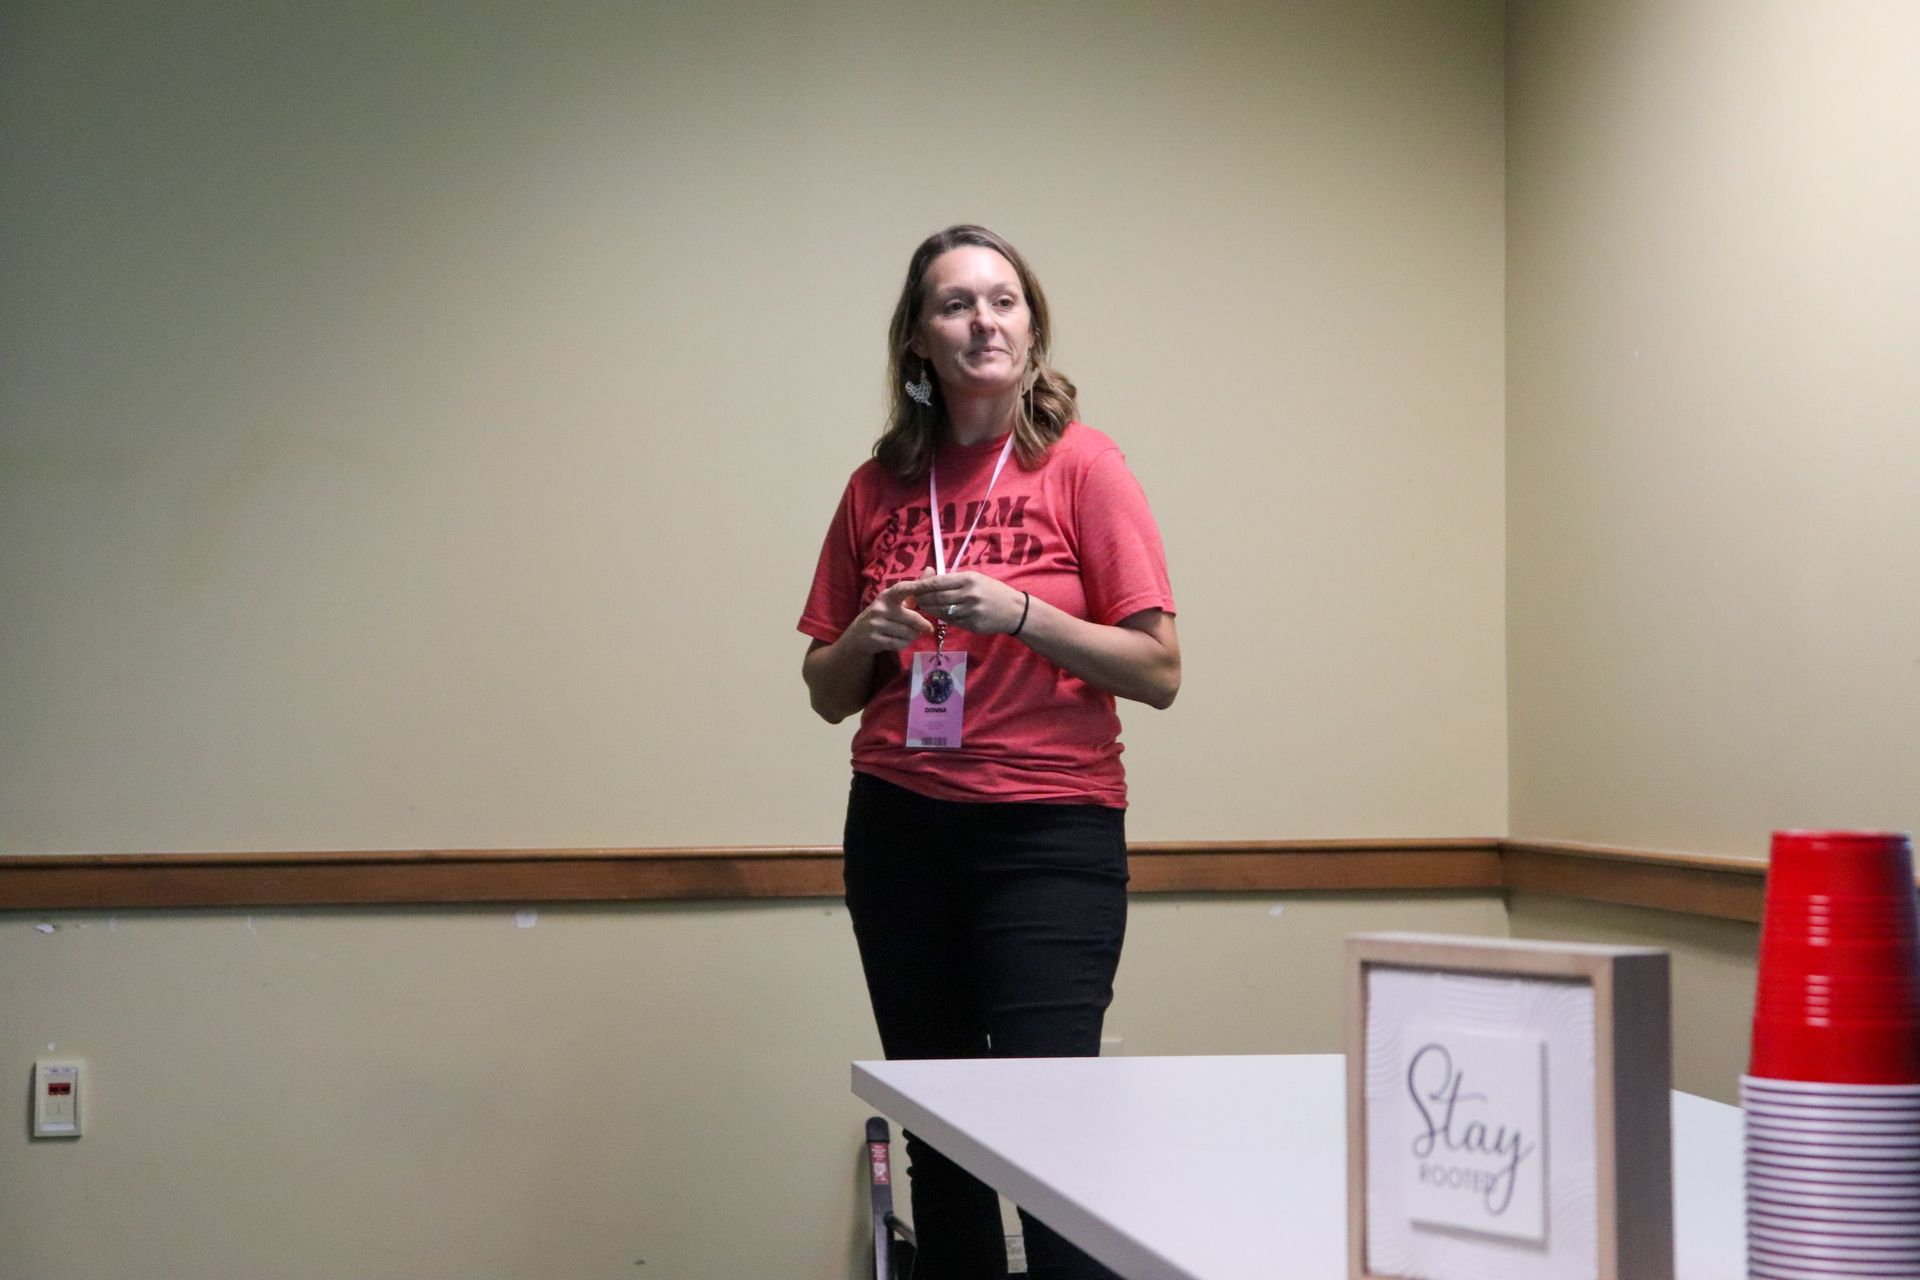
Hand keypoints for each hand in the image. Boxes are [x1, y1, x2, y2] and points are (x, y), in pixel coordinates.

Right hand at [843, 576, 936, 653]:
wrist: (858, 635)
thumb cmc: (883, 615)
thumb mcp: (896, 600)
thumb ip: (915, 588)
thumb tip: (931, 569)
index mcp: (887, 595)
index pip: (903, 589)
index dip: (917, 587)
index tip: (930, 585)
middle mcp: (880, 607)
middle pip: (913, 618)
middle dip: (922, 625)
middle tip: (927, 628)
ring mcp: (876, 624)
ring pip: (908, 633)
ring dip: (913, 636)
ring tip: (907, 634)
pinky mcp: (875, 639)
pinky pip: (900, 643)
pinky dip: (904, 644)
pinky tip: (898, 640)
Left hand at [908, 572, 1025, 635]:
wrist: (1015, 610)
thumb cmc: (992, 591)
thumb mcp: (975, 578)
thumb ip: (952, 579)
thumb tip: (927, 574)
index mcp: (968, 579)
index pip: (937, 582)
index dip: (921, 585)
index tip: (911, 587)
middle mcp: (969, 594)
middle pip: (936, 597)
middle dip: (922, 598)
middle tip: (914, 599)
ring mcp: (970, 611)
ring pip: (941, 611)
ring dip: (929, 609)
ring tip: (924, 606)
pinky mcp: (972, 625)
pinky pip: (951, 621)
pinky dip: (942, 617)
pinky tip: (939, 614)